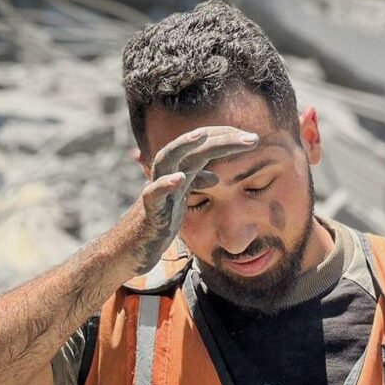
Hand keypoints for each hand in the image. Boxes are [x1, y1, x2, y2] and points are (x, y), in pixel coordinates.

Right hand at [132, 126, 258, 271]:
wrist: (133, 249)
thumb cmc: (159, 222)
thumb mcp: (183, 202)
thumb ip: (196, 185)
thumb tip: (215, 177)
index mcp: (180, 172)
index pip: (204, 145)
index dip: (225, 138)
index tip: (251, 137)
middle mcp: (168, 175)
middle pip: (192, 147)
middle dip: (220, 138)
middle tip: (251, 138)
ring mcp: (157, 191)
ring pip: (165, 160)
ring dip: (181, 145)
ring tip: (200, 135)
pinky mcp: (149, 212)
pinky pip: (154, 194)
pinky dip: (165, 185)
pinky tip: (180, 178)